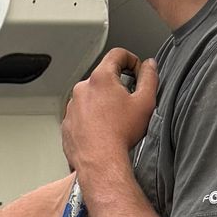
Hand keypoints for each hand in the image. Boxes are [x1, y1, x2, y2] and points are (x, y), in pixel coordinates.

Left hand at [61, 48, 158, 179]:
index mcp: (101, 78)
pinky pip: (81, 114)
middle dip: (117, 85)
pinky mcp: (67, 123)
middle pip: (103, 77)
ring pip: (91, 96)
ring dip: (103, 102)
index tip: (137, 73)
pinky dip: (92, 118)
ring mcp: (72, 106)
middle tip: (129, 103)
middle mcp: (82, 89)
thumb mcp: (145, 102)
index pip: (117, 54)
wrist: (100, 162)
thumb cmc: (120, 135)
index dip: (132, 60)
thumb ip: (150, 77)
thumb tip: (149, 65)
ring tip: (115, 121)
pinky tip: (103, 131)